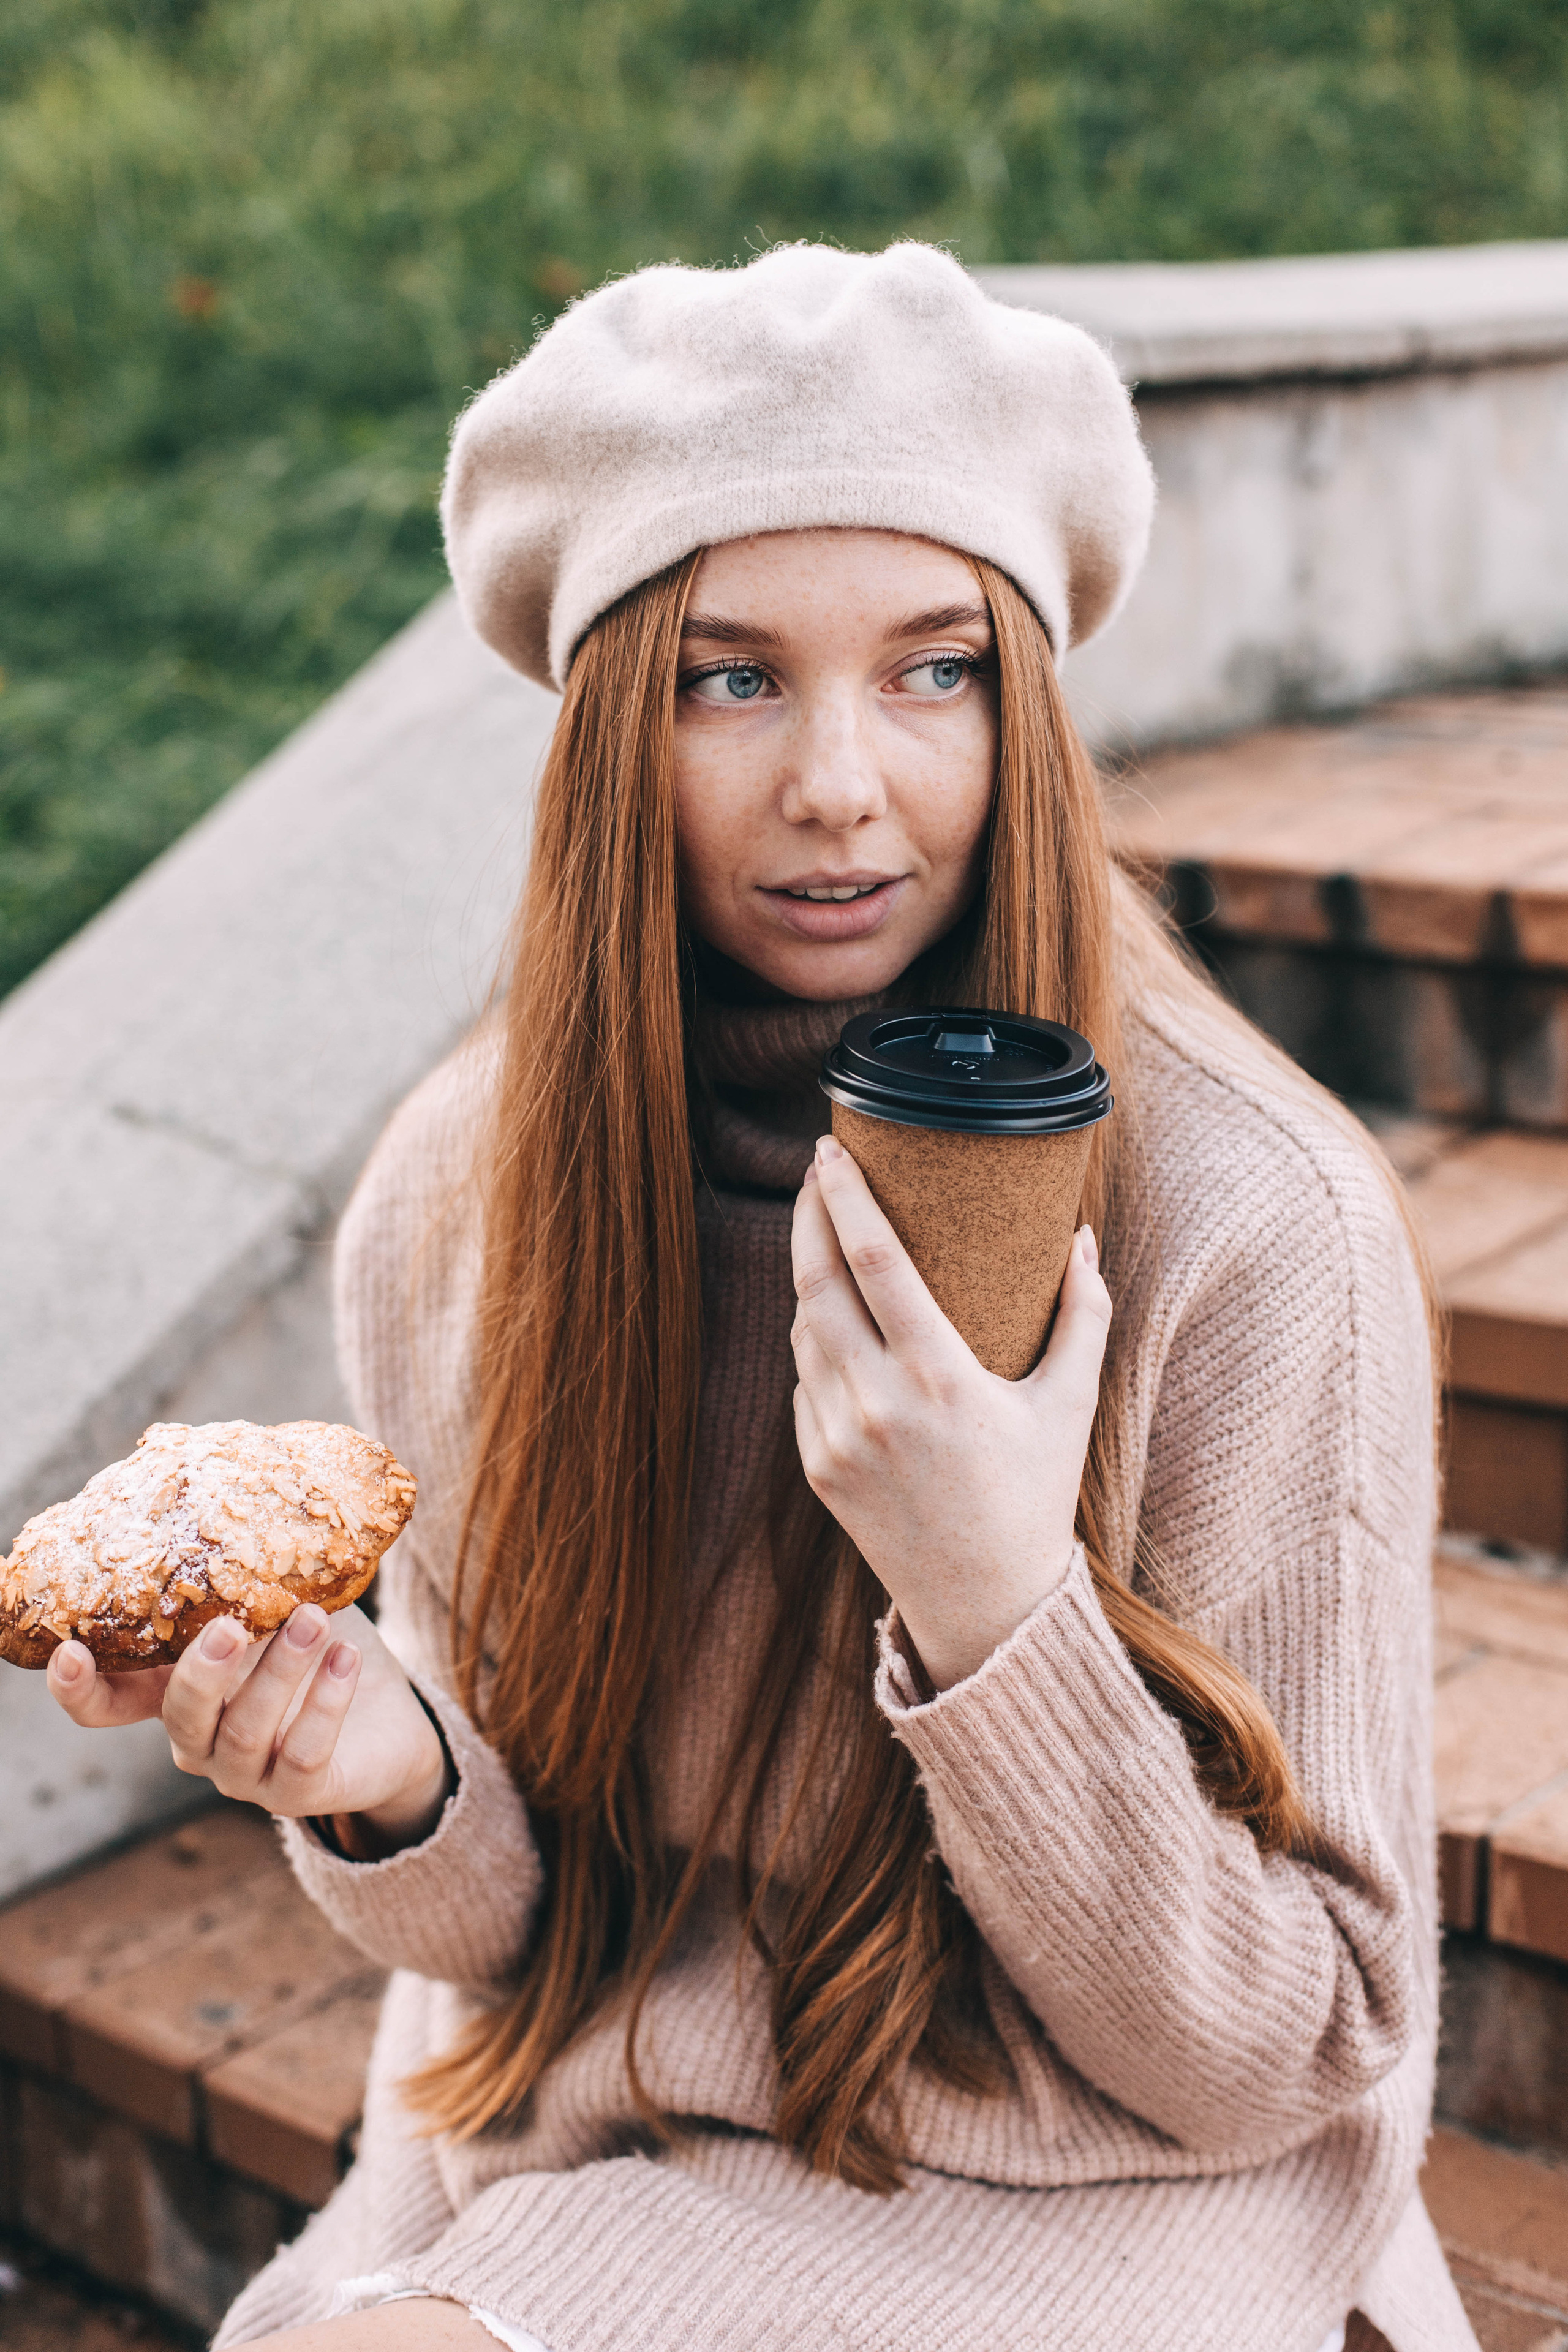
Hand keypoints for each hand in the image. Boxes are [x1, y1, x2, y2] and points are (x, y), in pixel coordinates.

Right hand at [45, 1603, 451, 1850]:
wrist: (386, 1724)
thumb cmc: (317, 1654)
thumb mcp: (276, 1612)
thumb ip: (246, 1583)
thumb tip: (239, 1508)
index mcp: (176, 1694)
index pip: (106, 1706)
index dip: (79, 1689)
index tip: (69, 1651)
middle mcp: (198, 1741)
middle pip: (180, 1716)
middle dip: (203, 1671)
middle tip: (231, 1625)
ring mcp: (243, 1774)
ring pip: (245, 1732)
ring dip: (281, 1672)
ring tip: (315, 1622)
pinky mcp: (296, 1793)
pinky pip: (303, 1753)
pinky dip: (325, 1702)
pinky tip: (347, 1658)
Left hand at [791, 1133, 1112, 1691]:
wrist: (984, 1603)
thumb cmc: (1034, 1496)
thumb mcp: (1070, 1404)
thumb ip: (1083, 1315)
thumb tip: (1080, 1237)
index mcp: (940, 1380)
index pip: (875, 1262)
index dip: (844, 1197)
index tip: (829, 1149)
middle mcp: (877, 1406)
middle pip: (816, 1282)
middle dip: (808, 1215)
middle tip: (816, 1171)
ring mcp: (837, 1438)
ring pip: (804, 1331)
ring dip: (811, 1276)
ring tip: (832, 1236)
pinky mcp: (816, 1467)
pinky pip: (806, 1382)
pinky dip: (818, 1344)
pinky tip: (839, 1321)